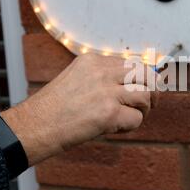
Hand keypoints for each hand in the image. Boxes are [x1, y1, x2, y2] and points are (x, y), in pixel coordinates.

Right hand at [0, 53, 157, 165]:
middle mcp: (101, 72)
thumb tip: (135, 83)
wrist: (34, 126)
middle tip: (152, 102)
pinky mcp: (108, 113)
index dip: (144, 77)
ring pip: (146, 95)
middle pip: (146, 74)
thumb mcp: (78, 79)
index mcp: (94, 60)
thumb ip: (104, 77)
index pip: (133, 63)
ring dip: (143, 109)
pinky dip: (131, 126)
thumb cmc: (55, 108)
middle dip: (154, 89)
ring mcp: (106, 92)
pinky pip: (137, 118)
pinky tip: (116, 128)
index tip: (146, 87)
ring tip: (129, 117)